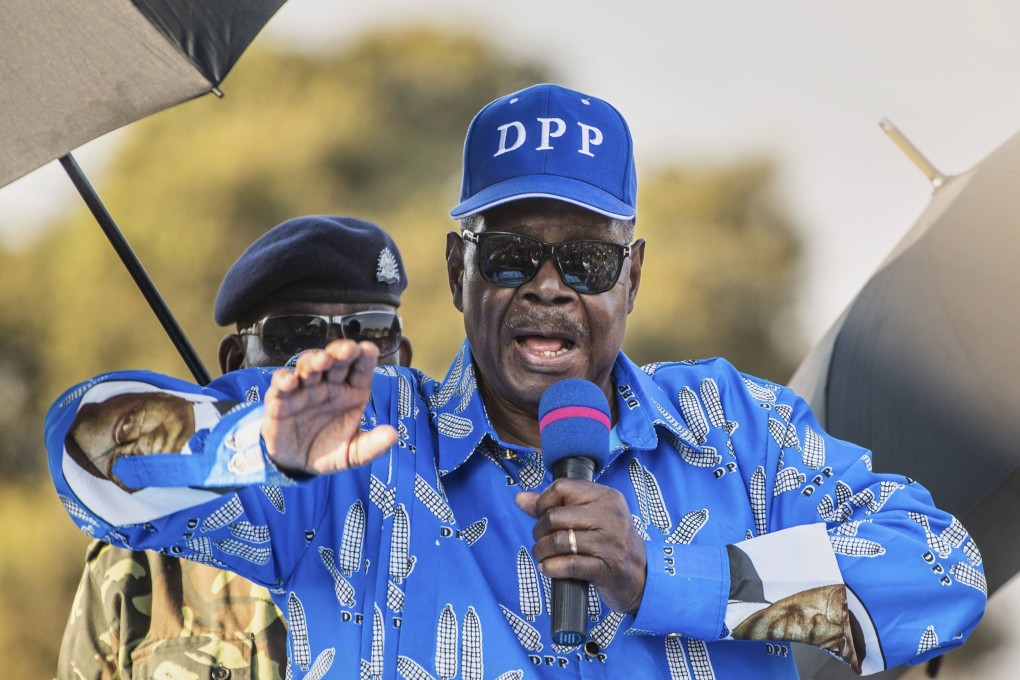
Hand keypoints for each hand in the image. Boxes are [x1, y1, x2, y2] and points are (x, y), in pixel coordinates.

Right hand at [262, 340, 396, 474]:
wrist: (296, 465)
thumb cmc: (329, 450)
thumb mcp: (354, 453)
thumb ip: (372, 445)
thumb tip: (393, 435)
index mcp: (352, 392)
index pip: (361, 369)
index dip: (365, 357)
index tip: (368, 349)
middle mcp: (329, 385)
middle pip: (335, 360)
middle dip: (341, 351)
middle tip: (348, 349)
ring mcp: (304, 390)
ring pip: (308, 366)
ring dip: (314, 360)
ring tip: (323, 360)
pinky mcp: (280, 400)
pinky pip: (280, 385)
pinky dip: (283, 379)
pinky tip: (290, 381)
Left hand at [516, 479, 645, 614]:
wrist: (641, 578)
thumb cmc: (610, 543)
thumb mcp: (590, 517)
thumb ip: (556, 506)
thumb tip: (520, 498)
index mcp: (607, 497)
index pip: (562, 488)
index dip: (542, 502)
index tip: (539, 516)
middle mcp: (610, 517)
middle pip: (555, 516)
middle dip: (539, 531)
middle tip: (540, 540)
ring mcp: (610, 543)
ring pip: (558, 541)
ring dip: (541, 551)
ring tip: (542, 555)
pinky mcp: (606, 569)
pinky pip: (568, 564)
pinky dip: (551, 567)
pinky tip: (547, 568)